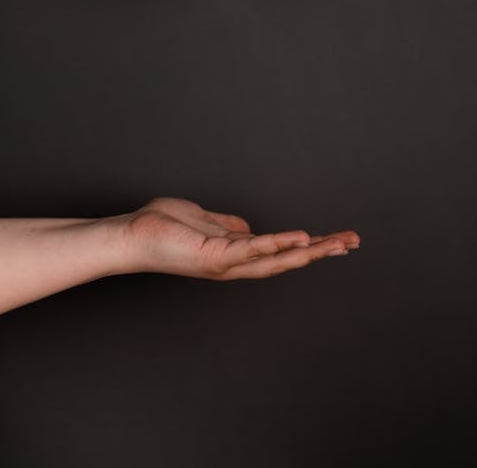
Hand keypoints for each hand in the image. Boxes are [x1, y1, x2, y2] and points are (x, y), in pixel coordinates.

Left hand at [118, 197, 359, 280]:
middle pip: (287, 260)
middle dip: (322, 251)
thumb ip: (229, 226)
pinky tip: (301, 238)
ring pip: (277, 259)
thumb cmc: (162, 228)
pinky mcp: (215, 255)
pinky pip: (252, 249)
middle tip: (353, 242)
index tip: (337, 239)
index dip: (309, 246)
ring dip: (310, 251)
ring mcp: (226, 262)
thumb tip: (249, 227)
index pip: (280, 251)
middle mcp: (236, 263)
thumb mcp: (205, 221)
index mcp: (235, 253)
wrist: (131, 236)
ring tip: (340, 243)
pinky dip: (278, 244)